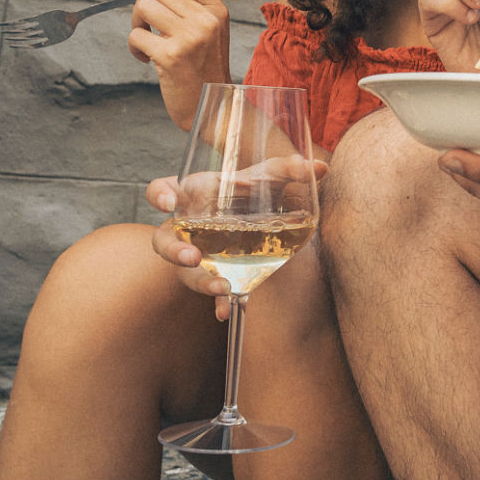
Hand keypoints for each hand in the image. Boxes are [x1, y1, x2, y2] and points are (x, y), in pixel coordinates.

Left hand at [129, 0, 232, 128]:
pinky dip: (135, 47)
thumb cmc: (206, 65)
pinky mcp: (171, 57)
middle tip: (150, 26)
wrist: (212, 107)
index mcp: (217, 9)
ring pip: (143, 6)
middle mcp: (206, 20)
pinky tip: (147, 59)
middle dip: (143, 6)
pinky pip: (136, 36)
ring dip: (137, 24)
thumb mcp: (212, 27)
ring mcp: (190, 38)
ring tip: (148, 41)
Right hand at [146, 156, 326, 319]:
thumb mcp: (267, 178)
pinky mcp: (211, 273)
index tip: (168, 203)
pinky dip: (218, 302)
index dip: (159, 195)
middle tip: (192, 256)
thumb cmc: (250, 192)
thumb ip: (288, 170)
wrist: (256, 220)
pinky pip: (208, 292)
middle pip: (163, 239)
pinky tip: (227, 311)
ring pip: (183, 271)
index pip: (162, 190)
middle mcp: (187, 226)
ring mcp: (195, 253)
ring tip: (222, 287)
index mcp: (193, 195)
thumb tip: (320, 167)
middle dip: (173, 249)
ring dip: (199, 281)